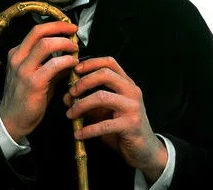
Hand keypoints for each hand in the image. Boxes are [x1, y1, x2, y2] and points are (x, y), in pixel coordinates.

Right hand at [0, 21, 78, 142]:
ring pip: (46, 44)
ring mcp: (23, 70)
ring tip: (75, 49)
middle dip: (60, 27)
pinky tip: (73, 63)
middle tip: (74, 31)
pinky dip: (67, 60)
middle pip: (39, 32)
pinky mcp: (33, 83)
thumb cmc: (26, 99)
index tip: (69, 27)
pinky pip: (54, 65)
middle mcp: (17, 58)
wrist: (12, 121)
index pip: (36, 31)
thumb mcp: (36, 76)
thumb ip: (51, 65)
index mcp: (16, 54)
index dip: (55, 25)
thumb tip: (70, 56)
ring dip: (65, 44)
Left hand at [64, 56, 166, 182]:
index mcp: (127, 84)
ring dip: (81, 105)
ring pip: (102, 97)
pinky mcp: (131, 125)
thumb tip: (67, 97)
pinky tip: (79, 134)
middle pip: (105, 74)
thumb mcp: (105, 111)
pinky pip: (104, 124)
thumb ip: (89, 102)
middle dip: (84, 82)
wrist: (145, 149)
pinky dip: (88, 129)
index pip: (110, 63)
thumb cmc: (122, 127)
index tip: (75, 70)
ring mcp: (133, 107)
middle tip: (71, 93)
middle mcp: (132, 92)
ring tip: (70, 114)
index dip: (91, 63)